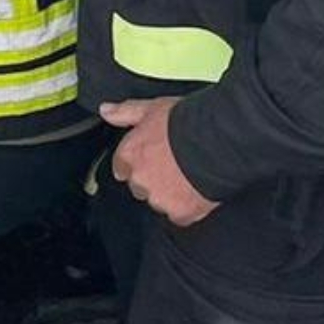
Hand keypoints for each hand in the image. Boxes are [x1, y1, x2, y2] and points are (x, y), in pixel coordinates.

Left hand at [100, 97, 219, 227]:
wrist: (218, 142)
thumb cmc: (187, 123)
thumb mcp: (152, 108)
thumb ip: (126, 111)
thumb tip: (106, 111)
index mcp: (130, 155)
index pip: (122, 168)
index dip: (137, 163)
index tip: (151, 159)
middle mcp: (140, 180)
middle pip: (140, 187)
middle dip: (153, 179)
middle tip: (174, 166)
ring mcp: (159, 199)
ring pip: (159, 202)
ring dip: (170, 193)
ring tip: (189, 176)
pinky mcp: (180, 213)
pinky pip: (180, 215)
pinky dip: (188, 206)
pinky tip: (198, 191)